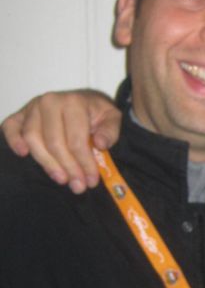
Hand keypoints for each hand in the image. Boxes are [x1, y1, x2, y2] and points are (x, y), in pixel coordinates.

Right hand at [1, 90, 121, 193]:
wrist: (83, 101)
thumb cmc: (96, 113)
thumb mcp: (112, 118)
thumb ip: (110, 130)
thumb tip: (101, 144)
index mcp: (73, 102)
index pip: (76, 139)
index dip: (84, 163)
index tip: (91, 180)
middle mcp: (50, 102)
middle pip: (54, 142)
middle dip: (68, 168)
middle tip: (78, 185)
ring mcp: (32, 107)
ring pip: (33, 140)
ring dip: (47, 163)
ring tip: (62, 179)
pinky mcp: (20, 114)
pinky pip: (10, 127)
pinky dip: (13, 140)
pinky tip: (23, 154)